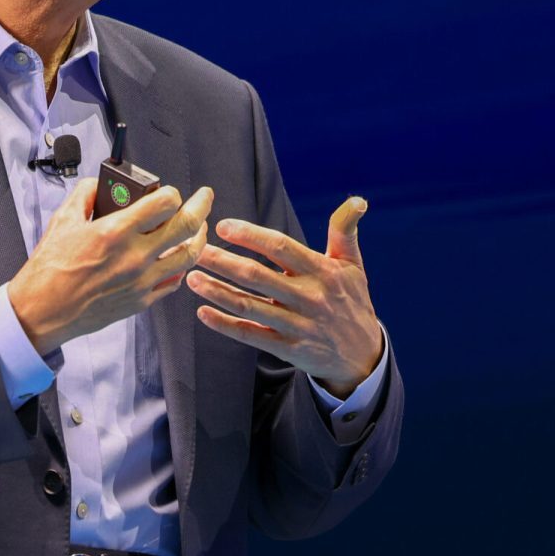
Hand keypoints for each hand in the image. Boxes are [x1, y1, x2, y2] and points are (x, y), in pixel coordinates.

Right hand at [6, 179, 214, 355]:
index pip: (165, 202)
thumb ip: (85, 195)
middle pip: (187, 226)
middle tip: (205, 197)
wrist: (43, 309)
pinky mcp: (140, 301)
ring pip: (189, 256)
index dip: (172, 192)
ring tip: (199, 228)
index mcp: (116, 231)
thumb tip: (100, 184)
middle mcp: (135, 256)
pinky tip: (176, 258)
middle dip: (202, 206)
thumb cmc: (50, 268)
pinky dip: (179, 268)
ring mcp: (141, 281)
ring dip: (199, 238)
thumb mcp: (62, 220)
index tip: (169, 191)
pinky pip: (172, 282)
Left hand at [187, 196, 381, 395]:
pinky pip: (250, 335)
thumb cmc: (352, 302)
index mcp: (322, 271)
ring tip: (191, 277)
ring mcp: (296, 325)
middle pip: (256, 276)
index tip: (222, 226)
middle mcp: (308, 297)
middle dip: (222, 261)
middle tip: (194, 250)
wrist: (363, 355)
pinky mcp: (287, 348)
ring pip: (248, 306)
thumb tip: (357, 200)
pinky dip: (224, 325)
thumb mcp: (353, 265)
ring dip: (216, 291)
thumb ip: (345, 231)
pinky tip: (203, 312)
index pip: (281, 247)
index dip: (250, 235)